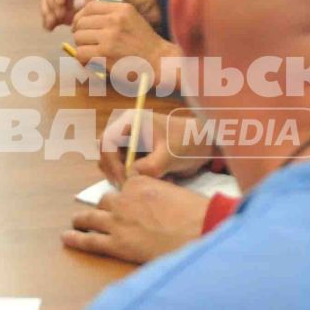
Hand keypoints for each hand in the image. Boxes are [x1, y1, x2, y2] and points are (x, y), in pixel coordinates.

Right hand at [41, 0, 130, 29]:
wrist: (128, 12)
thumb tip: (75, 2)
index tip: (61, 3)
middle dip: (52, 2)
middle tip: (58, 16)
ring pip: (48, 1)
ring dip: (47, 11)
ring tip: (52, 24)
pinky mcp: (65, 12)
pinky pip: (51, 13)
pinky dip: (48, 20)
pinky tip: (50, 28)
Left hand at [64, 176, 208, 263]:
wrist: (198, 231)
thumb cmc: (196, 213)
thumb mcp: (177, 194)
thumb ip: (161, 195)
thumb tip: (161, 205)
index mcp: (139, 183)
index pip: (124, 187)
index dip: (125, 196)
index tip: (126, 201)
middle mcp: (123, 199)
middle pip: (106, 202)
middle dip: (105, 208)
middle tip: (102, 214)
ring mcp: (117, 221)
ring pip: (91, 218)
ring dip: (82, 220)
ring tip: (76, 222)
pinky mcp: (116, 244)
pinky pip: (89, 241)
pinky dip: (76, 239)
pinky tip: (67, 237)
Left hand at [72, 0, 180, 91]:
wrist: (158, 61)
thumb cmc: (144, 42)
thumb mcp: (132, 18)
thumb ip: (112, 12)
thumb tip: (83, 14)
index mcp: (122, 8)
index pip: (90, 6)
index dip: (81, 16)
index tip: (82, 25)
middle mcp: (115, 19)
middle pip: (81, 22)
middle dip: (79, 32)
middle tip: (85, 41)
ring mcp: (109, 36)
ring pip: (79, 37)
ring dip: (81, 46)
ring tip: (90, 51)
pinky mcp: (105, 53)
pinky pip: (81, 52)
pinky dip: (82, 58)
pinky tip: (90, 61)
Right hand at [99, 108, 214, 184]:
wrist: (204, 144)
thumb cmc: (188, 141)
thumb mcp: (170, 154)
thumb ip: (150, 166)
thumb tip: (130, 178)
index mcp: (131, 122)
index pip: (107, 142)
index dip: (111, 162)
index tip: (123, 180)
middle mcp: (127, 132)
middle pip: (106, 154)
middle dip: (116, 172)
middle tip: (128, 187)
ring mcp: (130, 145)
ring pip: (114, 165)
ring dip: (126, 177)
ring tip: (146, 181)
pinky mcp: (136, 157)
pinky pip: (126, 171)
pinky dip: (136, 179)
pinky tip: (156, 178)